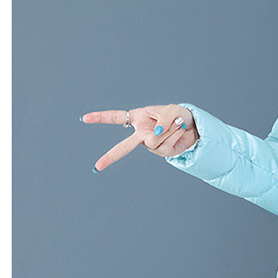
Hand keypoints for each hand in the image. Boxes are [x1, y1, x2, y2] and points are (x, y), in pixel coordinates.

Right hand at [81, 105, 199, 170]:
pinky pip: (165, 145)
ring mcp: (150, 144)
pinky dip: (174, 135)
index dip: (100, 118)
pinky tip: (179, 131)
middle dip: (111, 157)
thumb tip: (156, 133)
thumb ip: (163, 120)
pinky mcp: (162, 152)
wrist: (193, 127)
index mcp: (138, 118)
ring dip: (168, 130)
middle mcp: (141, 133)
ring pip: (153, 141)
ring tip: (175, 124)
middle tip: (97, 167)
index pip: (115, 118)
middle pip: (123, 147)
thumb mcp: (172, 111)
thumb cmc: (178, 115)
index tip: (84, 118)